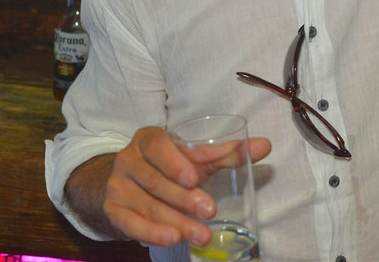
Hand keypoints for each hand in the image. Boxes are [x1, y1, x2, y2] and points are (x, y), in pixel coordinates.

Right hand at [70, 126, 270, 247]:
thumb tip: (265, 146)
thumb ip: (227, 153)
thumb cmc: (170, 166)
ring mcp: (118, 186)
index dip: (174, 162)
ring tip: (200, 234)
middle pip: (156, 181)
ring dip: (175, 221)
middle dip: (184, 199)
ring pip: (148, 205)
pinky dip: (151, 232)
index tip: (194, 178)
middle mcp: (128, 160)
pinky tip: (172, 238)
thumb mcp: (195, 158)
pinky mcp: (113, 211)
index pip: (158, 146)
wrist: (128, 184)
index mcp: (149, 139)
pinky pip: (131, 224)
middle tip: (210, 211)